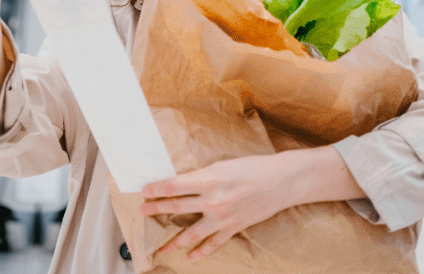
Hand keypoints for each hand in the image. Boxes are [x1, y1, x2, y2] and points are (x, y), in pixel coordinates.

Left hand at [140, 154, 294, 260]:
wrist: (281, 181)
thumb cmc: (252, 167)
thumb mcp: (222, 165)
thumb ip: (201, 176)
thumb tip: (180, 183)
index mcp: (209, 178)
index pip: (173, 186)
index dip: (156, 189)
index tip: (145, 190)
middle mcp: (213, 199)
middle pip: (177, 207)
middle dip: (156, 209)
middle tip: (142, 211)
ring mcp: (223, 217)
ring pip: (191, 233)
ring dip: (174, 240)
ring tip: (161, 246)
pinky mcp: (233, 227)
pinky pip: (213, 244)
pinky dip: (200, 252)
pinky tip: (190, 257)